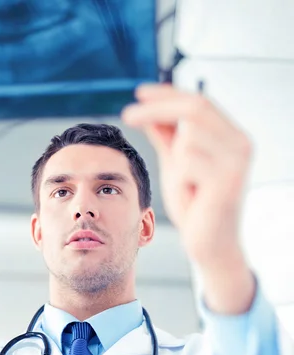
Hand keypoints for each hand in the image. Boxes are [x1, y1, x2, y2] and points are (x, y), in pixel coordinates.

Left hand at [121, 84, 251, 269]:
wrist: (211, 247)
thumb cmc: (196, 209)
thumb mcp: (177, 166)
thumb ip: (167, 138)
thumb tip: (150, 111)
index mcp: (231, 137)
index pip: (199, 102)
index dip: (167, 94)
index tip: (139, 93)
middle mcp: (240, 144)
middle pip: (194, 108)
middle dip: (156, 108)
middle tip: (128, 114)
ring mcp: (236, 161)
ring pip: (187, 137)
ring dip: (174, 162)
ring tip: (185, 188)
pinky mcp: (227, 179)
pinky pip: (187, 162)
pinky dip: (179, 180)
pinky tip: (192, 198)